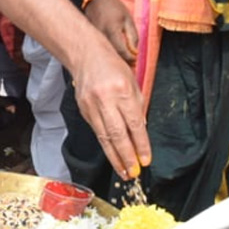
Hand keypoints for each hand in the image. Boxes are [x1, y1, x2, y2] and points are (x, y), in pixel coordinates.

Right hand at [72, 40, 150, 180]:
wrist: (85, 55)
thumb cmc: (112, 67)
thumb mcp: (132, 82)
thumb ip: (137, 106)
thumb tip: (140, 131)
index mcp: (121, 91)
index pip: (134, 123)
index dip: (140, 144)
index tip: (145, 160)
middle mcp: (105, 99)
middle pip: (117, 134)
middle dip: (126, 156)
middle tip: (133, 173)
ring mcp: (91, 105)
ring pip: (104, 137)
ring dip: (114, 157)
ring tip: (123, 172)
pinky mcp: (83, 110)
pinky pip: (96, 131)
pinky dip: (106, 145)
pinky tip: (112, 155)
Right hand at [85, 0, 138, 62]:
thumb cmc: (115, 7)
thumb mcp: (128, 19)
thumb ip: (133, 36)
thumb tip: (135, 52)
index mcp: (112, 31)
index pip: (121, 51)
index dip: (130, 59)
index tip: (135, 61)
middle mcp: (101, 36)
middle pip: (112, 55)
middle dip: (122, 62)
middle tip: (131, 64)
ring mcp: (93, 37)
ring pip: (105, 53)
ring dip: (115, 58)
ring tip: (123, 60)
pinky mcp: (89, 37)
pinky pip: (100, 48)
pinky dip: (108, 52)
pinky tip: (113, 53)